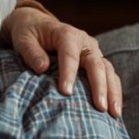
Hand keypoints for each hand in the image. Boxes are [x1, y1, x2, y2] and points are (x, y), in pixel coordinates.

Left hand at [6, 7, 121, 116]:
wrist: (38, 25)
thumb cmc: (29, 33)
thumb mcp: (24, 39)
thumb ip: (31, 53)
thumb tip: (42, 68)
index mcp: (67, 34)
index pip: (70, 55)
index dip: (69, 73)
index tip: (66, 92)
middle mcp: (85, 42)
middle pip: (96, 64)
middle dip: (99, 86)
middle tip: (100, 107)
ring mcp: (93, 52)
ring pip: (108, 71)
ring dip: (112, 92)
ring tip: (114, 113)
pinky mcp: (96, 61)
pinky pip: (109, 76)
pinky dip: (113, 91)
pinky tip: (114, 109)